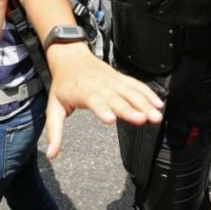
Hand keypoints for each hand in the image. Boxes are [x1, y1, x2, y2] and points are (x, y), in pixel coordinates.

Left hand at [43, 44, 163, 159]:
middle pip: (117, 99)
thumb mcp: (54, 107)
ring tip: (156, 116)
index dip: (102, 109)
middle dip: (130, 109)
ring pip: (131, 92)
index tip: (111, 119)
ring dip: (145, 103)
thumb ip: (55, 131)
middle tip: (143, 120)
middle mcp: (100, 85)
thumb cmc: (63, 84)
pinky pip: (136, 85)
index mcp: (83, 92)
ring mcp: (113, 81)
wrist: (71, 57)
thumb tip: (51, 154)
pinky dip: (148, 93)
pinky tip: (158, 104)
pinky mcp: (120, 78)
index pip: (94, 101)